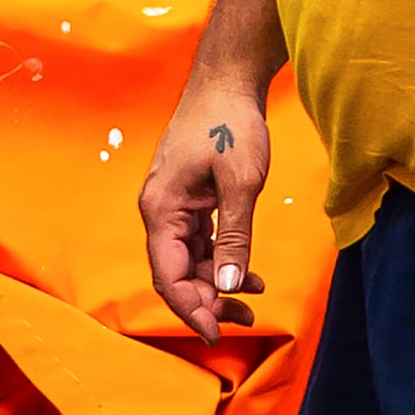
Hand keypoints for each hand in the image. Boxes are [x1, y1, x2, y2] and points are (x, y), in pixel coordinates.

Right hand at [139, 82, 268, 345]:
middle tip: (245, 319)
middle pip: (176, 273)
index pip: (168, 276)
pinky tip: (248, 273)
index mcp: (162, 209)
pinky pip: (199, 242)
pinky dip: (221, 259)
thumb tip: (227, 284)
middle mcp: (160, 211)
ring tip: (253, 299)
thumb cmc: (231, 123)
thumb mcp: (241, 182)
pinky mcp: (190, 199)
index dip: (192, 309)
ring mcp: (174, 205)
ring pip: (189, 260)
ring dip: (217, 282)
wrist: (227, 80)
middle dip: (208, 301)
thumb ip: (233, 236)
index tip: (218, 334)